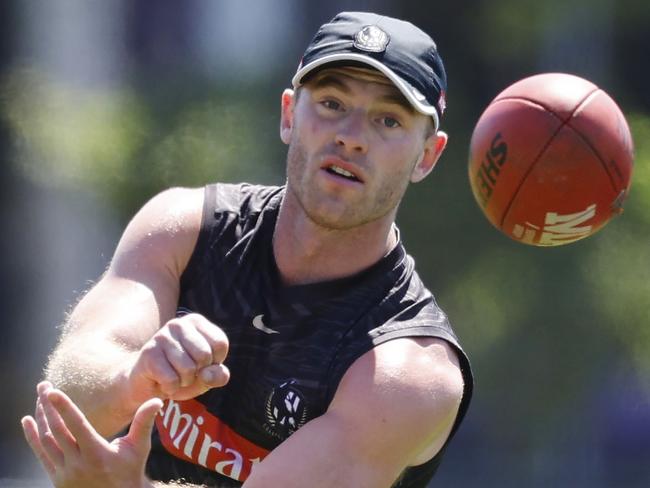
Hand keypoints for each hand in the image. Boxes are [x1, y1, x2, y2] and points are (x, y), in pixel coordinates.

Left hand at [21, 381, 159, 487]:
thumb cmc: (130, 471)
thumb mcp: (140, 447)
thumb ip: (144, 422)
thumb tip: (157, 400)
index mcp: (96, 453)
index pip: (76, 425)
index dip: (63, 407)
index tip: (52, 391)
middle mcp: (77, 463)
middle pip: (56, 430)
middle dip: (48, 406)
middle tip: (43, 385)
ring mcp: (64, 472)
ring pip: (46, 440)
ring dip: (40, 417)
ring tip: (39, 399)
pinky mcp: (57, 478)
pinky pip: (41, 454)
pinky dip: (32, 436)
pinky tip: (28, 421)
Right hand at [126, 313, 229, 405]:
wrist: (148, 385)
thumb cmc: (183, 375)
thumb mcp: (208, 376)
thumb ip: (219, 375)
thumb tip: (206, 374)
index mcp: (196, 322)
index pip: (220, 343)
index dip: (215, 362)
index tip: (201, 364)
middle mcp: (179, 324)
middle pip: (205, 355)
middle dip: (199, 373)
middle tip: (186, 372)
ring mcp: (162, 336)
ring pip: (188, 368)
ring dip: (184, 382)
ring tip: (174, 376)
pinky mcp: (149, 352)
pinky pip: (172, 379)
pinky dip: (171, 388)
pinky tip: (163, 382)